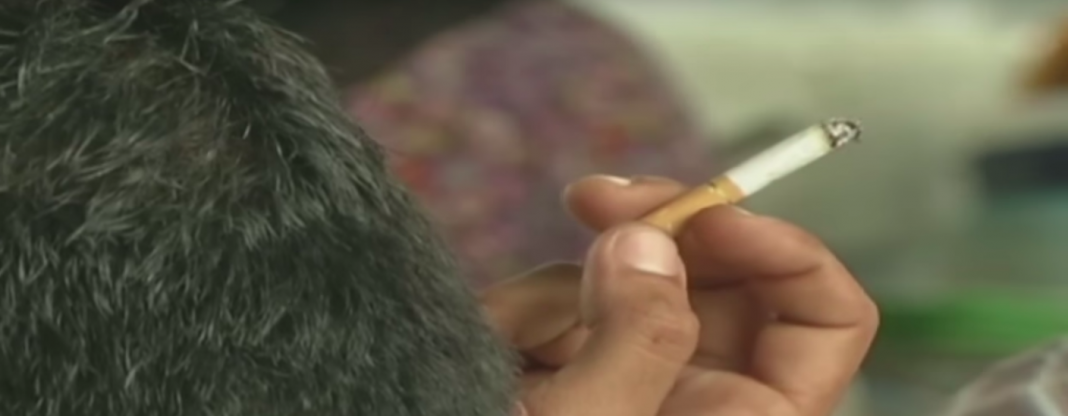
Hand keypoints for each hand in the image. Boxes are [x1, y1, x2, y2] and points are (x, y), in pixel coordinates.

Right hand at [480, 175, 878, 415]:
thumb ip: (633, 337)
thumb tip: (650, 244)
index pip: (828, 320)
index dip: (786, 251)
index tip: (707, 217)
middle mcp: (702, 395)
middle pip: (724, 277)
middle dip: (660, 231)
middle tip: (595, 200)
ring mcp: (635, 376)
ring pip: (630, 280)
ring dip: (561, 292)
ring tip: (504, 341)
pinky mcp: (574, 366)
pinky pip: (565, 302)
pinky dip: (521, 315)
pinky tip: (488, 348)